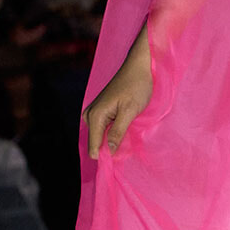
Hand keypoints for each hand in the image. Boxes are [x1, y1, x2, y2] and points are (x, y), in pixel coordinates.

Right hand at [82, 24, 152, 158]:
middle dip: (108, 149)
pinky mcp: (101, 110)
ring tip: (126, 143)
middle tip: (126, 153)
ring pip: (99, 136)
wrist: (139, 66)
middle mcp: (90, 114)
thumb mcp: (130, 111)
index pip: (94, 146)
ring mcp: (95, 112)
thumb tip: (108, 152)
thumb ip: (118, 132)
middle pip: (95, 142)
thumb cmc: (136, 86)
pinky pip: (103, 129)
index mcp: (95, 116)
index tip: (119, 163)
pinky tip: (123, 135)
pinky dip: (112, 134)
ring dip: (111, 141)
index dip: (106, 156)